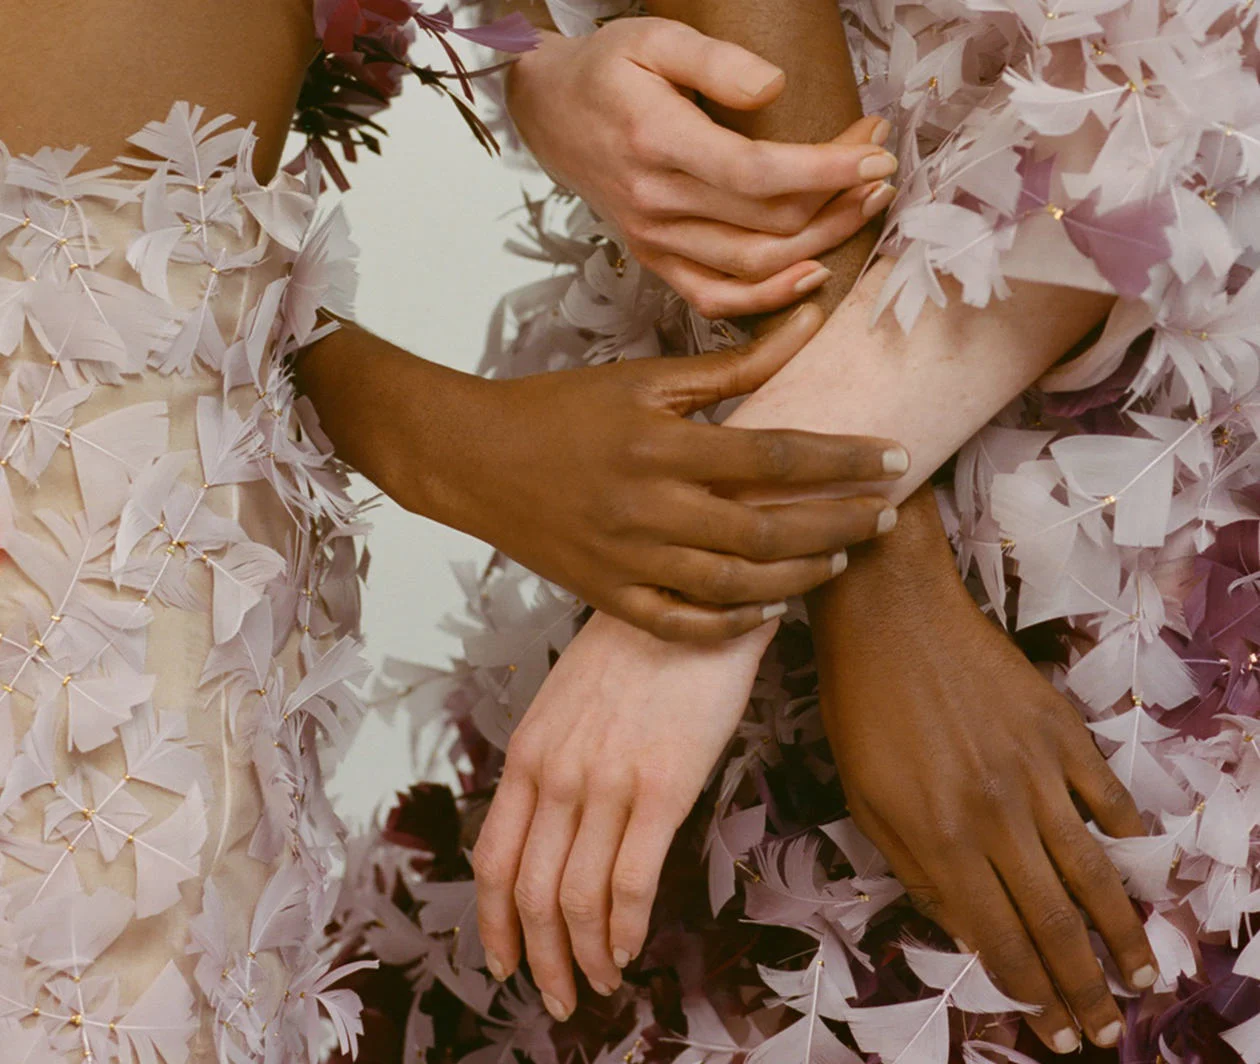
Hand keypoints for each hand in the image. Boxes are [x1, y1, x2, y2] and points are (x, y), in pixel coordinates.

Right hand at [398, 305, 903, 642]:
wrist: (471, 458)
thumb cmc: (559, 409)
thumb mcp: (645, 378)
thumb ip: (735, 363)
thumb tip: (812, 317)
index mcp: (664, 447)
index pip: (778, 458)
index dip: (845, 460)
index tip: (895, 459)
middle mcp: (651, 509)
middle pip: (769, 531)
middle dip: (839, 525)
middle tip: (884, 517)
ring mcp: (628, 560)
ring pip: (735, 586)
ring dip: (799, 577)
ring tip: (840, 558)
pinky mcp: (607, 595)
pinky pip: (680, 623)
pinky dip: (729, 624)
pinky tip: (768, 610)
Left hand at [472, 609, 771, 1018]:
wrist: (692, 604)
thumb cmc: (636, 650)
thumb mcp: (567, 699)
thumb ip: (552, 761)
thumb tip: (552, 830)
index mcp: (528, 752)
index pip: (493, 860)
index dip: (493, 925)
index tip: (505, 963)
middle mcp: (555, 773)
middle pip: (529, 893)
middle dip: (540, 959)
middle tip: (559, 996)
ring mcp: (606, 781)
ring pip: (575, 899)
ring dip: (584, 956)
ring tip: (600, 982)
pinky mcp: (662, 785)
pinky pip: (632, 881)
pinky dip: (625, 930)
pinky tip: (632, 949)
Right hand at [506, 19, 897, 318]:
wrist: (548, 112)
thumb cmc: (606, 70)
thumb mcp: (654, 37)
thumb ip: (716, 61)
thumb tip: (776, 89)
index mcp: (657, 142)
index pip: (757, 172)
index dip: (825, 169)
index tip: (875, 155)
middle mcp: (656, 202)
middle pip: (768, 222)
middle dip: (838, 197)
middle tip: (879, 165)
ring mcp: (654, 239)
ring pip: (754, 264)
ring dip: (820, 242)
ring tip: (864, 206)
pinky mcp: (654, 259)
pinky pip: (715, 298)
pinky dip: (767, 298)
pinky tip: (812, 276)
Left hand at [811, 489, 1157, 1053]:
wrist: (891, 612)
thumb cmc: (861, 705)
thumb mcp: (864, 797)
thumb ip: (916, 869)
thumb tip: (967, 929)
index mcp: (937, 836)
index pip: (997, 937)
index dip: (1028, 990)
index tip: (1050, 1025)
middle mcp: (995, 814)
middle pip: (1054, 921)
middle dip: (1082, 985)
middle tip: (1105, 1030)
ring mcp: (1036, 772)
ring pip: (1094, 872)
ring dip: (1123, 934)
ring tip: (1144, 977)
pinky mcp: (1062, 732)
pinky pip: (1109, 801)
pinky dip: (1131, 845)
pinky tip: (1143, 876)